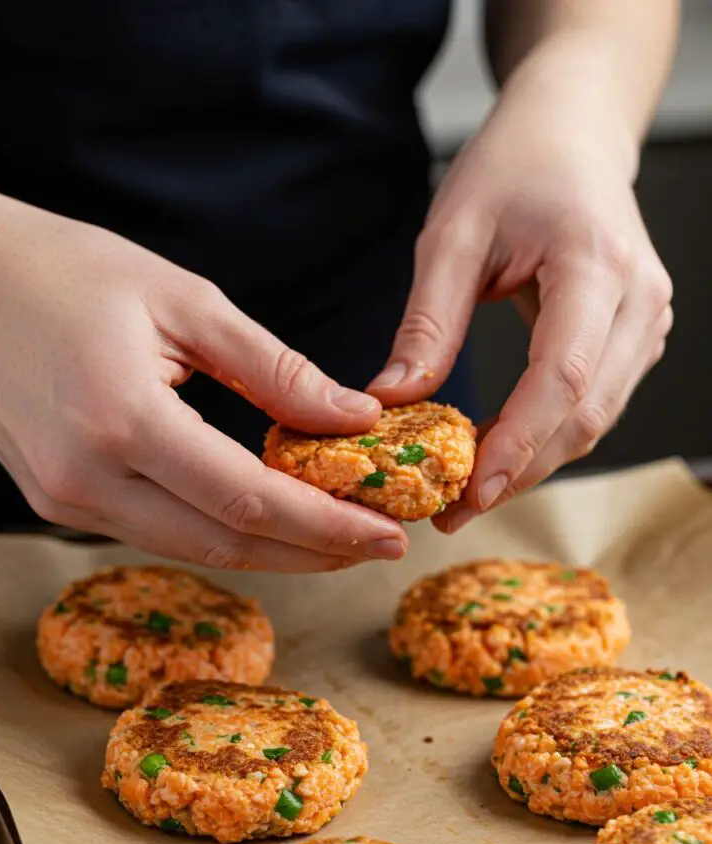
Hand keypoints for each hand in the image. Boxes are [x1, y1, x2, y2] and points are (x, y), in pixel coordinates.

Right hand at [0, 196, 407, 569]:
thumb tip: (354, 418)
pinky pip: (158, 530)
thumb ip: (274, 369)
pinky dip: (221, 529)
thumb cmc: (69, 271)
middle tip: (378, 544)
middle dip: (312, 552)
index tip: (388, 533)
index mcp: (120, 419)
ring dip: (272, 548)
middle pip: (225, 543)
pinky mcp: (59, 499)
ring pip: (192, 547)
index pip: (247, 500)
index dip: (325, 526)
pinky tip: (267, 514)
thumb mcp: (184, 301)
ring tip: (337, 533)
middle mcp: (86, 478)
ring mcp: (65, 498)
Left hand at [368, 61, 672, 530]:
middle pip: (586, 413)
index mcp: (597, 264)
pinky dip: (546, 437)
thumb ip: (428, 321)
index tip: (467, 492)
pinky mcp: (635, 339)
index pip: (564, 376)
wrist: (573, 134)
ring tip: (463, 493)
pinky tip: (496, 453)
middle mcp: (639, 302)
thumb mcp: (453, 233)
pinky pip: (594, 404)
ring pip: (595, 420)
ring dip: (531, 463)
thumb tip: (395, 399)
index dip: (518, 443)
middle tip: (450, 511)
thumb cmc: (513, 168)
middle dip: (518, 471)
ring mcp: (647, 323)